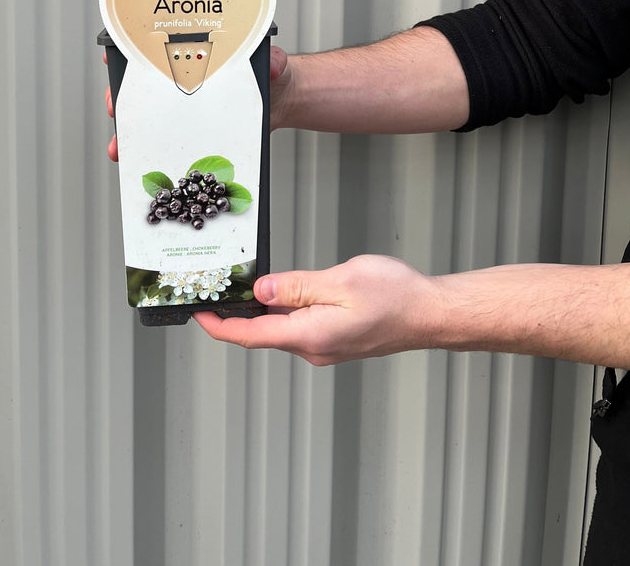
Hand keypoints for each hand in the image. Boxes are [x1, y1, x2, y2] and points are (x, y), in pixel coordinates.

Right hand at [105, 45, 292, 161]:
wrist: (285, 102)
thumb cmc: (274, 73)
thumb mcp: (274, 63)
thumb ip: (275, 61)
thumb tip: (273, 64)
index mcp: (198, 57)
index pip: (156, 50)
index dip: (130, 52)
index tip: (113, 58)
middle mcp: (185, 80)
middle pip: (143, 86)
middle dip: (122, 97)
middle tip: (116, 109)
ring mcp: (187, 107)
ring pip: (149, 117)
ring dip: (130, 132)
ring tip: (120, 149)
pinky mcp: (194, 131)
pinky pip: (168, 141)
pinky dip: (153, 154)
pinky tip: (146, 166)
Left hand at [192, 255, 438, 365]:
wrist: (431, 314)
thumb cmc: (395, 296)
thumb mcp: (340, 280)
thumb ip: (297, 286)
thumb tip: (262, 289)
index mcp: (309, 336)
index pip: (250, 336)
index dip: (219, 326)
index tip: (198, 313)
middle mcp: (313, 348)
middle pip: (262, 333)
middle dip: (236, 313)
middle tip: (216, 288)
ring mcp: (325, 346)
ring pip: (282, 327)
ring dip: (262, 309)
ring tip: (244, 284)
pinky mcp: (336, 339)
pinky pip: (300, 326)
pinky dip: (284, 309)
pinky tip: (284, 289)